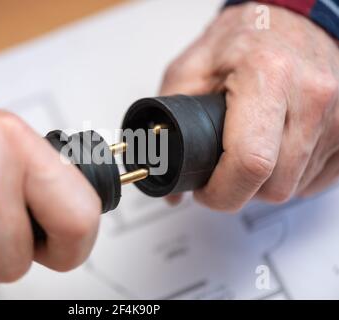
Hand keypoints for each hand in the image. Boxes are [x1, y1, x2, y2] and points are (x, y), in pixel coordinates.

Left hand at [161, 3, 338, 210]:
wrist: (292, 19)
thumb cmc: (244, 38)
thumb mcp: (192, 68)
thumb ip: (170, 120)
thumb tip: (168, 178)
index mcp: (267, 77)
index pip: (250, 162)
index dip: (222, 191)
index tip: (206, 190)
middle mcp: (311, 96)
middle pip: (274, 185)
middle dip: (240, 190)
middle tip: (222, 172)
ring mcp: (337, 115)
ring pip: (296, 186)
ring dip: (265, 184)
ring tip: (248, 153)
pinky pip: (317, 180)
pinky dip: (291, 177)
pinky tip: (274, 155)